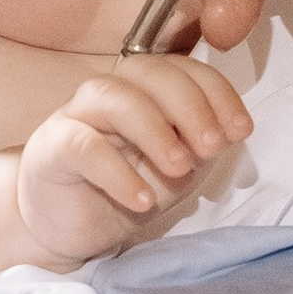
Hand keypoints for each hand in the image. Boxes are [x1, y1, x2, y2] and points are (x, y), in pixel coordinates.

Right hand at [13, 54, 250, 260]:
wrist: (70, 224)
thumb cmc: (124, 187)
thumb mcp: (177, 168)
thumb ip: (201, 145)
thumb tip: (230, 129)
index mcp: (144, 90)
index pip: (182, 69)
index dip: (216, 92)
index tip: (240, 129)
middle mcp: (110, 92)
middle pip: (148, 72)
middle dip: (189, 106)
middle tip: (210, 147)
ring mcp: (76, 115)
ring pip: (113, 97)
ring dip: (154, 130)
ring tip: (179, 168)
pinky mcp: (52, 148)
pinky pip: (83, 146)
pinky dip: (117, 172)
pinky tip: (142, 199)